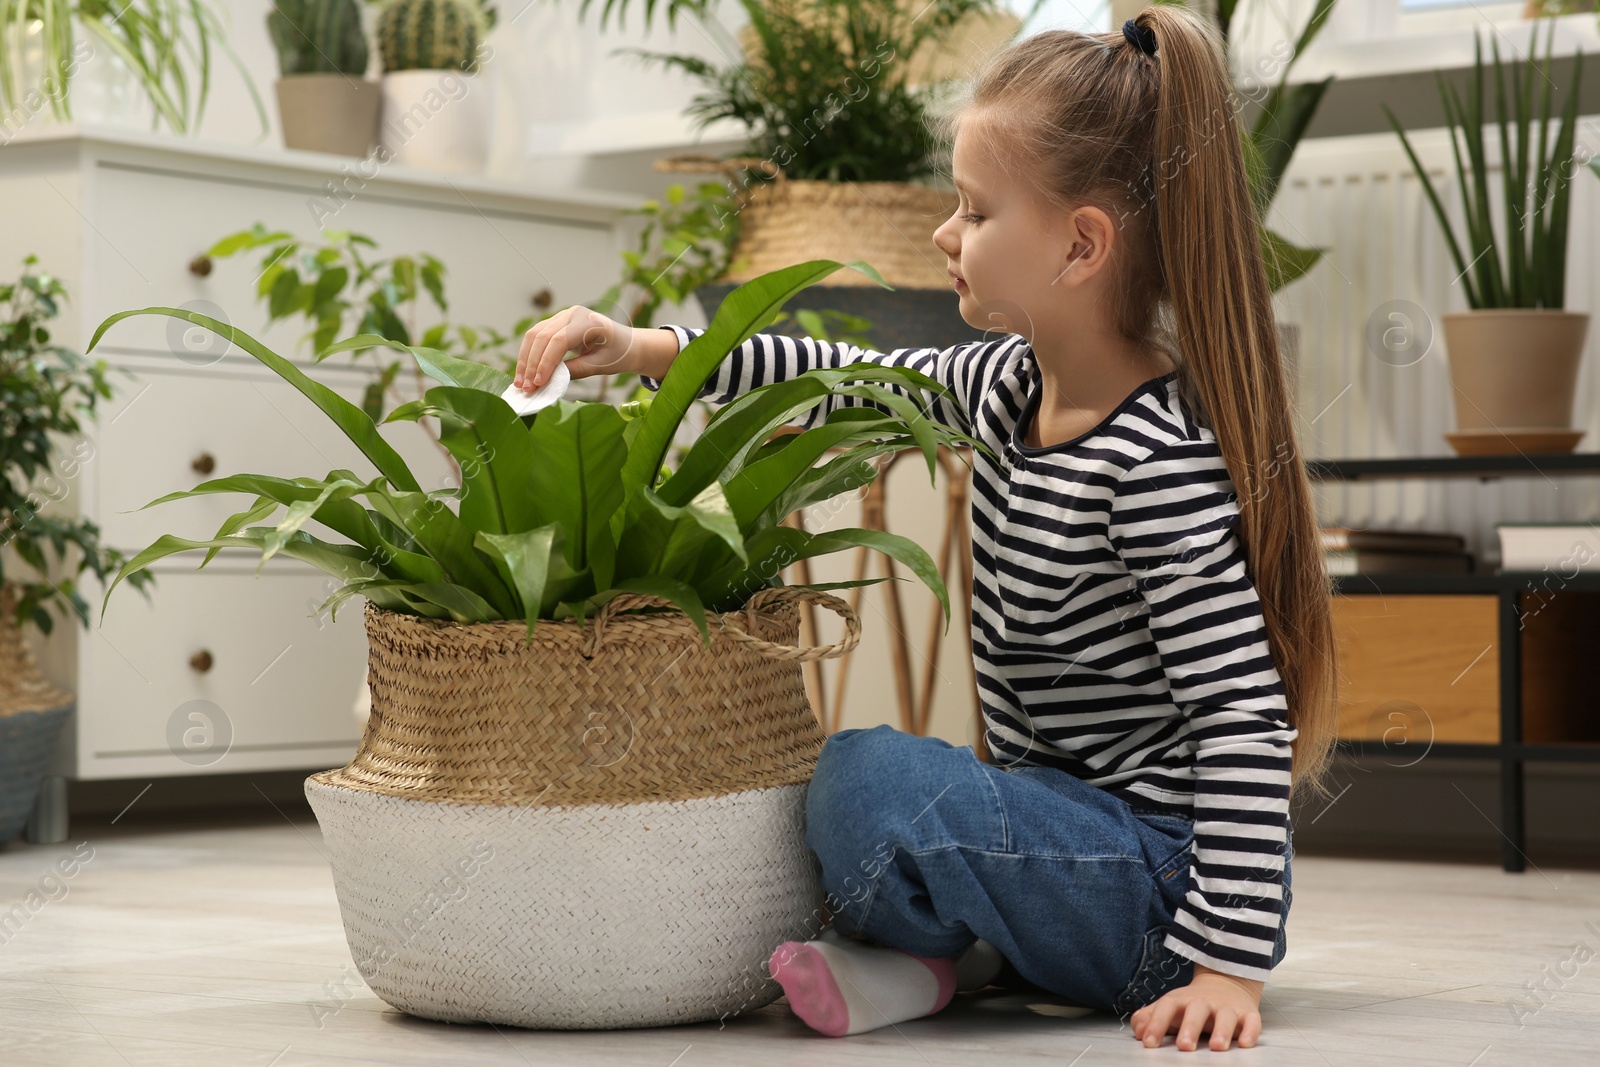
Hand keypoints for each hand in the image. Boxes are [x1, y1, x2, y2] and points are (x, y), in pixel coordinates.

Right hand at [513, 306, 653, 392]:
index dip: (546, 362)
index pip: (560, 340)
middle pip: (542, 336)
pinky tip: (524, 373)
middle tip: (526, 387)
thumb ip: (578, 370)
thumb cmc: (618, 354)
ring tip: (521, 383)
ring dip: (525, 360)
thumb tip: (550, 380)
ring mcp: (562, 317)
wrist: (626, 344)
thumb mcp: (602, 365)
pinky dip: (528, 355)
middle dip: (531, 364)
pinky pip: (536, 337)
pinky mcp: (555, 324)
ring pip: (534, 335)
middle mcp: (572, 314)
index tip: (538, 383)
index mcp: (588, 321)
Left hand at [1130, 962, 1264, 1050]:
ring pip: (1226, 1016)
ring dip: (1222, 1030)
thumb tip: (1138, 1031)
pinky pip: (1252, 1021)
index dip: (1156, 1023)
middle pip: (1197, 1010)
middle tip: (1184, 1046)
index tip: (1149, 1042)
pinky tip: (1245, 1043)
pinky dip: (1250, 1032)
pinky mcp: (1247, 1014)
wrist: (1225, 984)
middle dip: (1190, 1028)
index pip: (1167, 1007)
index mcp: (1181, 1000)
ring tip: (1216, 1047)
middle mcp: (1204, 1002)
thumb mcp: (1169, 1007)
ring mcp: (1226, 1007)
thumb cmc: (1191, 1004)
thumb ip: (1149, 1018)